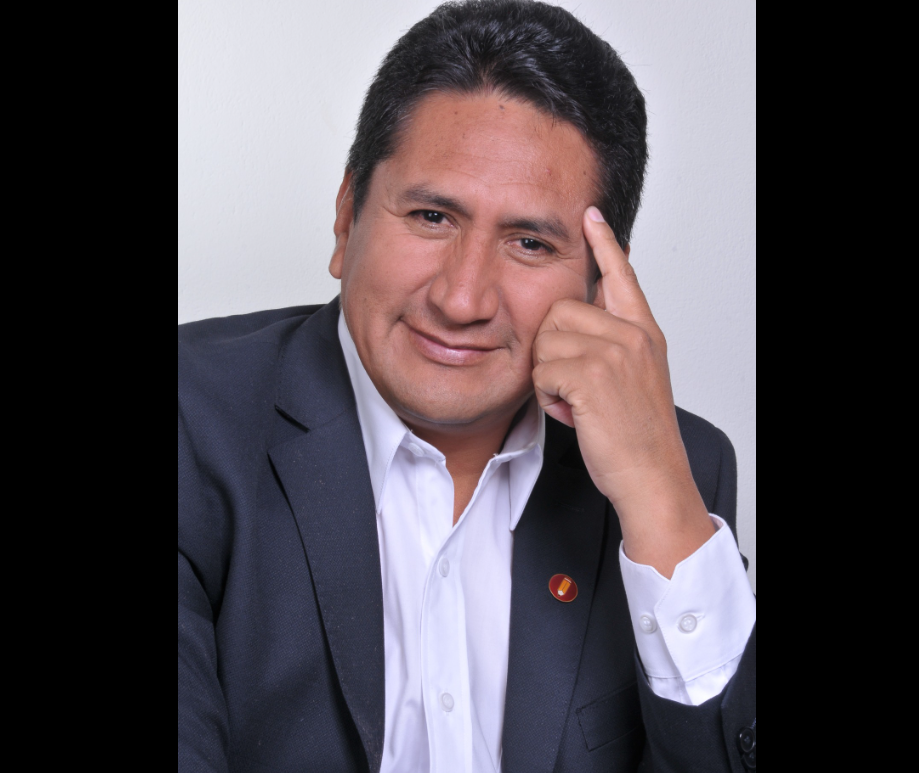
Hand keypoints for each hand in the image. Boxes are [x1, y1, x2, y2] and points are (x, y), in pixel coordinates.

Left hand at [533, 207, 714, 577]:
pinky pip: (542, 369)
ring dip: (547, 376)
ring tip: (575, 402)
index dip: (604, 243)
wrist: (652, 479)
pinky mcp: (593, 374)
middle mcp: (632, 335)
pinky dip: (547, 396)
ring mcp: (615, 353)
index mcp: (644, 333)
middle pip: (559, 311)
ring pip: (545, 340)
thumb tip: (573, 323)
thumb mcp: (635, 379)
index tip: (590, 214)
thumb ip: (611, 345)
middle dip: (552, 350)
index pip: (621, 275)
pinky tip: (572, 413)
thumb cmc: (637, 436)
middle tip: (573, 386)